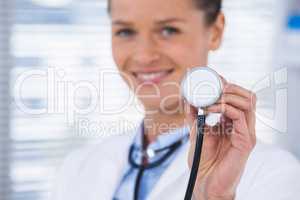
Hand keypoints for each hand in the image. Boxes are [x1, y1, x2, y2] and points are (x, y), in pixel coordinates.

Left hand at [185, 77, 256, 199]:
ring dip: (228, 95)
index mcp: (234, 123)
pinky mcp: (246, 142)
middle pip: (248, 96)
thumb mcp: (196, 131)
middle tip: (215, 84)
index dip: (229, 85)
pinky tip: (210, 107)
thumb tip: (188, 98)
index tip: (214, 77)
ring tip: (212, 95)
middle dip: (232, 86)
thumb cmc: (202, 158)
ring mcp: (246, 133)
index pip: (239, 98)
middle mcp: (243, 126)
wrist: (204, 181)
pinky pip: (239, 116)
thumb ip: (194, 115)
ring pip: (248, 102)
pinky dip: (224, 107)